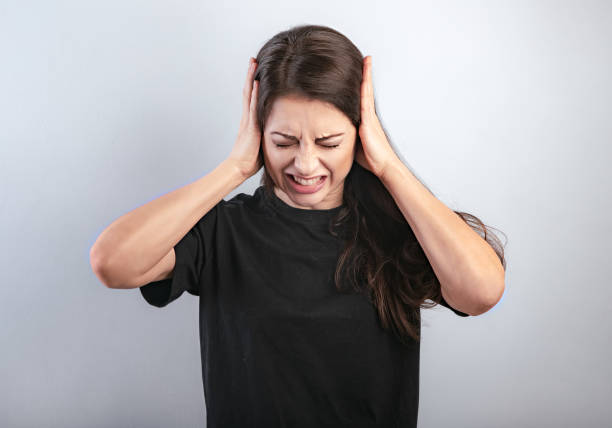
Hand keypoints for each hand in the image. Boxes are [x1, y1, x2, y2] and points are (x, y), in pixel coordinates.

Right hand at [227, 57, 262, 179]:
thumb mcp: (263, 143)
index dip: (253, 84)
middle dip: (250, 75)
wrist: (240, 167)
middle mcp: (247, 117)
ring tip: (253, 63)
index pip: (251, 98)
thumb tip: (281, 132)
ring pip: (248, 94)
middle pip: (248, 91)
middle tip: (253, 60)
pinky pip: (252, 105)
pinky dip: (254, 92)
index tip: (256, 72)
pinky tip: (256, 82)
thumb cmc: (251, 160)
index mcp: (250, 121)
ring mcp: (247, 120)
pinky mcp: (250, 125)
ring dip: (251, 78)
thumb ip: (268, 134)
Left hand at [355, 56, 398, 178]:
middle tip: (365, 58)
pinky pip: (365, 99)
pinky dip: (365, 87)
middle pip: (365, 90)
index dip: (361, 85)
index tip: (360, 71)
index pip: (362, 98)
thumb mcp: (355, 143)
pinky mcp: (368, 120)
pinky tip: (364, 78)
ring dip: (366, 76)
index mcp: (366, 120)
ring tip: (366, 60)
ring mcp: (370, 116)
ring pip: (366, 91)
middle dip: (365, 74)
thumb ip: (347, 135)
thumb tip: (336, 131)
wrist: (383, 165)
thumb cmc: (371, 158)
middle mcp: (369, 115)